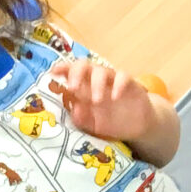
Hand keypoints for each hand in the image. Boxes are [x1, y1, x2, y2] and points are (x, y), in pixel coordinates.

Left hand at [48, 58, 172, 145]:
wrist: (137, 127)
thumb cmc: (111, 122)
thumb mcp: (93, 124)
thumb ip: (82, 118)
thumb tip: (73, 110)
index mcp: (84, 87)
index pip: (71, 72)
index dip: (62, 69)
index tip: (53, 73)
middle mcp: (97, 81)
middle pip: (84, 65)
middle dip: (76, 72)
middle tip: (73, 88)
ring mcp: (113, 81)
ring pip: (102, 70)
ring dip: (96, 83)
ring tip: (97, 101)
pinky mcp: (130, 84)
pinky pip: (123, 76)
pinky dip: (118, 84)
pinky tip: (115, 96)